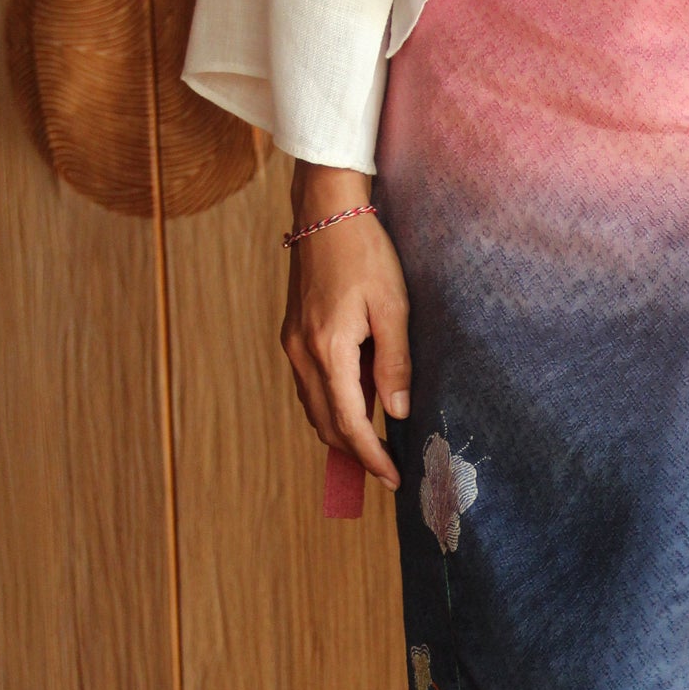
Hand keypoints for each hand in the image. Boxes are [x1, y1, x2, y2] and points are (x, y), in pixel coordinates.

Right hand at [280, 162, 411, 487]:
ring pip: (313, 408)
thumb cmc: (366, 252)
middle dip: (355, 453)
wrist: (326, 210)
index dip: (371, 456)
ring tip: (375, 448)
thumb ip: (394, 363)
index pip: (349, 421)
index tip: (392, 479)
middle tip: (385, 472)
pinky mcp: (293, 334)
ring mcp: (292, 344)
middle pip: (325, 423)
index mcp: (328, 348)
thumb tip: (396, 413)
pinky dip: (331, 407)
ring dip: (341, 432)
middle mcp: (301, 352)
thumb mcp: (393, 307)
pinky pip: (310, 386)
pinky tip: (356, 408)